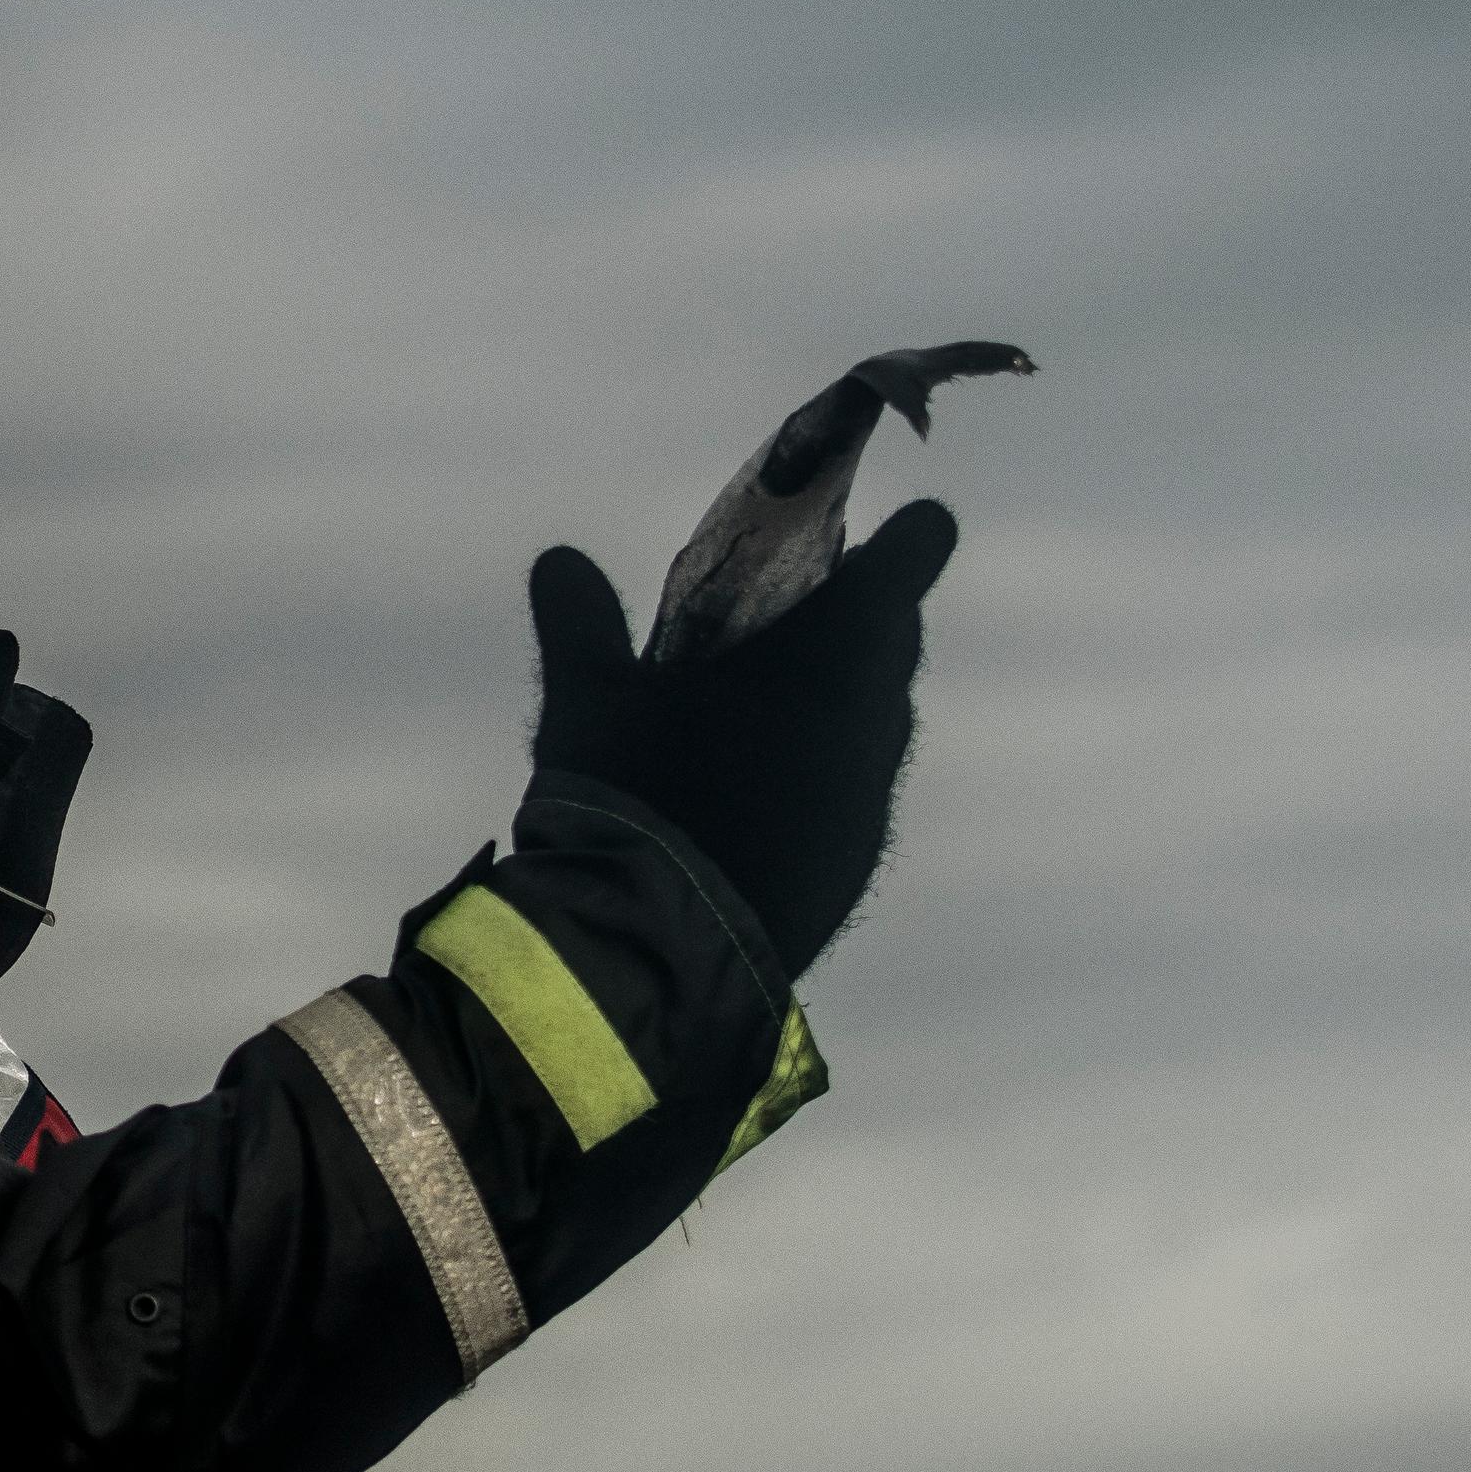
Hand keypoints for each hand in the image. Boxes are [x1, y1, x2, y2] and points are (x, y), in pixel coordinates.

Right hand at [526, 500, 957, 975]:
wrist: (663, 946)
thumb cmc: (637, 794)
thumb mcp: (587, 699)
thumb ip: (580, 622)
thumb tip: (559, 559)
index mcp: (828, 661)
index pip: (903, 571)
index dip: (911, 541)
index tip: (911, 525)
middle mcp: (870, 724)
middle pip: (895, 646)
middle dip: (864, 620)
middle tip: (808, 609)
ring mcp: (868, 801)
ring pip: (878, 724)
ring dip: (843, 702)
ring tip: (772, 706)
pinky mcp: (853, 863)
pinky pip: (854, 793)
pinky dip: (823, 774)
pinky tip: (762, 793)